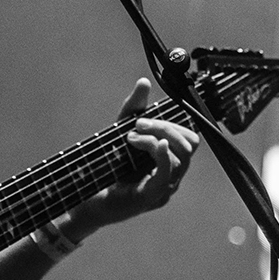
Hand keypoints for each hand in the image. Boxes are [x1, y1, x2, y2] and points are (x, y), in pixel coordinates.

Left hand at [65, 78, 199, 233]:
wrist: (86, 196)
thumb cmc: (107, 168)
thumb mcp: (120, 132)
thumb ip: (134, 108)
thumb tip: (144, 82)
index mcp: (170, 161)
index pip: (191, 139)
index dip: (174, 124)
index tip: (144, 119)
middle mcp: (172, 175)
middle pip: (189, 145)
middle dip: (166, 127)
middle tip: (138, 124)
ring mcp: (165, 188)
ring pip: (180, 157)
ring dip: (156, 138)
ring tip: (130, 137)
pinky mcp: (151, 197)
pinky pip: (168, 174)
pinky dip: (163, 155)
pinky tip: (153, 143)